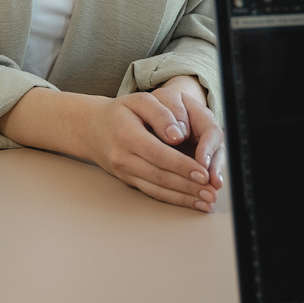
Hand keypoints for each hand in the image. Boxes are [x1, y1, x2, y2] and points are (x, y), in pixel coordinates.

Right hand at [84, 91, 219, 211]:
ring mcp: (125, 172)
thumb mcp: (139, 100)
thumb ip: (161, 113)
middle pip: (160, 175)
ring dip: (184, 197)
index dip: (182, 165)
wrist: (93, 128)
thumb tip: (177, 135)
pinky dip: (174, 199)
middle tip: (211, 192)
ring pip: (157, 189)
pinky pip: (153, 193)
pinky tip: (191, 202)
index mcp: (126, 134)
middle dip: (188, 186)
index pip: (158, 153)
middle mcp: (123, 157)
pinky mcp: (129, 181)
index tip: (203, 173)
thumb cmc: (121, 112)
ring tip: (206, 201)